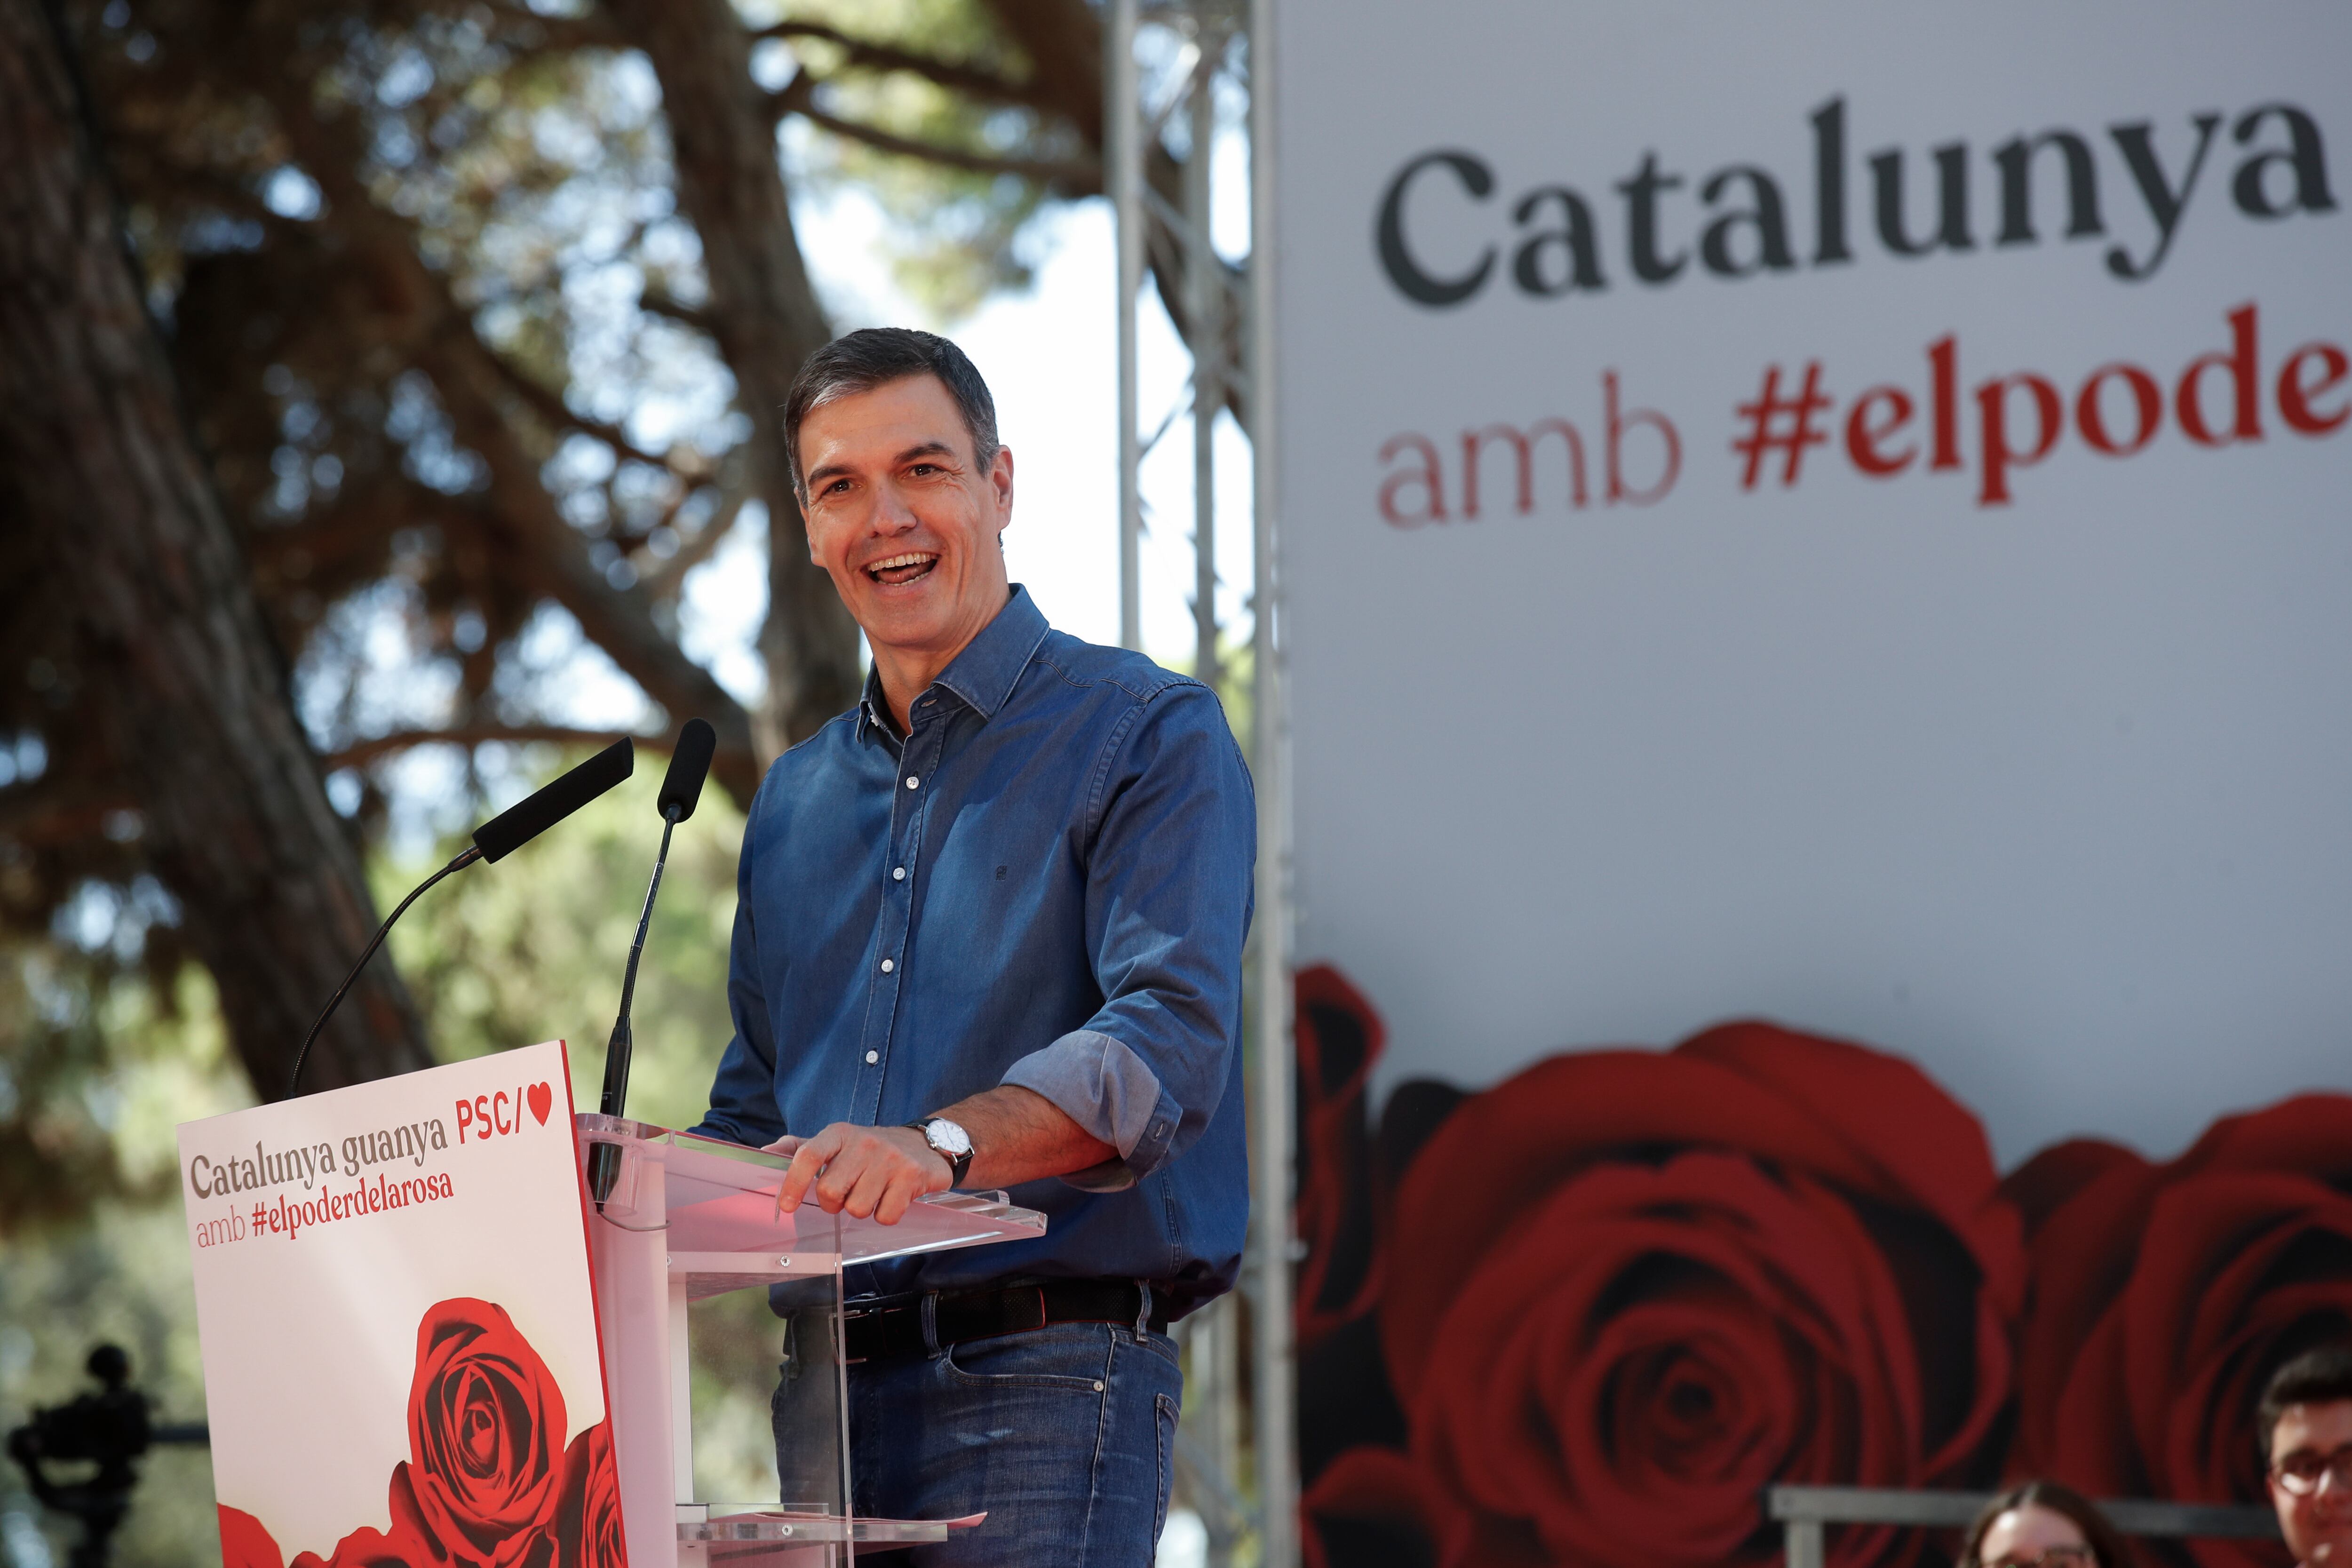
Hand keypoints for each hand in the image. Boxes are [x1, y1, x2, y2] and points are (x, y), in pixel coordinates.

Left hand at [765, 1123, 949, 1224]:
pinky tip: (892, 1197)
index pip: (808, 1154)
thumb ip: (799, 1148)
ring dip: (862, 1209)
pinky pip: (886, 1216)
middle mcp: (864, 1142)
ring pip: (857, 1208)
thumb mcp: (835, 1142)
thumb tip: (765, 1152)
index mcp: (839, 1133)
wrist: (924, 1144)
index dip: (793, 1183)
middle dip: (833, 1204)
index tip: (786, 1206)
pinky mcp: (912, 1175)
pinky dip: (886, 1215)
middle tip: (845, 1196)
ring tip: (873, 1193)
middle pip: (830, 1191)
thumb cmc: (870, 1150)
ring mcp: (890, 1158)